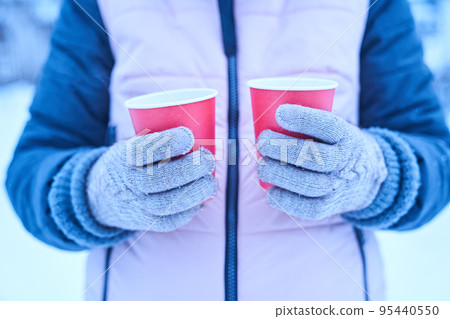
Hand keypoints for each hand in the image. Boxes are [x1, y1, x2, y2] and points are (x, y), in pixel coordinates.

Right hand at [87, 127, 216, 230]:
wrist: (99, 196)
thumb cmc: (130, 162)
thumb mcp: (132, 145)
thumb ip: (160, 140)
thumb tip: (206, 130)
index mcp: (122, 158)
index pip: (144, 150)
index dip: (169, 143)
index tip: (189, 135)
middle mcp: (126, 183)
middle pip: (160, 178)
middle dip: (191, 169)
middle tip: (208, 159)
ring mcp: (135, 205)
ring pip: (167, 204)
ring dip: (196, 193)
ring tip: (211, 183)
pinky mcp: (143, 222)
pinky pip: (169, 221)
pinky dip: (189, 212)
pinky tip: (202, 201)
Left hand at [257, 104, 386, 219]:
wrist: (367, 179)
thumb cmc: (335, 146)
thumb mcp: (335, 129)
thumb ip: (309, 123)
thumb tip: (262, 115)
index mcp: (347, 136)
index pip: (327, 125)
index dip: (303, 118)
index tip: (279, 112)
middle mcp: (345, 162)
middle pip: (312, 156)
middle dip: (280, 148)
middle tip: (261, 141)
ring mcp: (338, 187)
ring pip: (308, 183)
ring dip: (278, 174)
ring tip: (261, 165)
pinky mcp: (330, 206)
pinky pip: (308, 209)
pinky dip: (286, 201)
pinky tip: (271, 191)